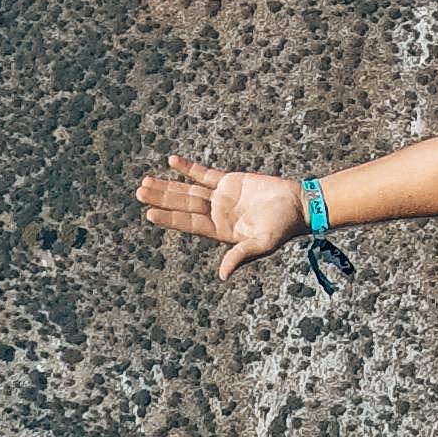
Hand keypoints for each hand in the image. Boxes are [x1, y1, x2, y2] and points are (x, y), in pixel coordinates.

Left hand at [136, 155, 305, 278]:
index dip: (170, 218)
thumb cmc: (283, 227)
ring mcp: (220, 197)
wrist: (298, 205)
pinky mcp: (229, 181)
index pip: (189, 223)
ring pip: (188, 190)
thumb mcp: (263, 243)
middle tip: (139, 192)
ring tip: (145, 181)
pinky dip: (188, 168)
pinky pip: (204, 174)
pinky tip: (171, 161)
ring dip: (168, 185)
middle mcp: (215, 214)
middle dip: (162, 198)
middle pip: (183, 205)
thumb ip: (241, 255)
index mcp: (220, 231)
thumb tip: (222, 274)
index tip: (149, 212)